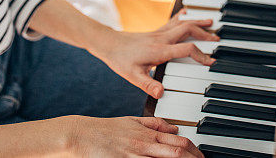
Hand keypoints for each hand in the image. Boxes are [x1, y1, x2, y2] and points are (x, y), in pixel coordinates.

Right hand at [67, 116, 202, 157]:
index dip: (195, 150)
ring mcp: (135, 155)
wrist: (81, 135)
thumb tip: (175, 126)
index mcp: (148, 133)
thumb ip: (154, 124)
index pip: (179, 141)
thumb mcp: (131, 121)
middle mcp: (145, 144)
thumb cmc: (105, 130)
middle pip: (177, 152)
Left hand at [92, 9, 217, 98]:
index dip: (201, 55)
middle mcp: (162, 39)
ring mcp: (159, 33)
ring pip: (182, 23)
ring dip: (198, 23)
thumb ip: (147, 85)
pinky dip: (183, 17)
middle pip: (188, 30)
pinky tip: (187, 12)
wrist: (108, 43)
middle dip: (204, 34)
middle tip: (217, 39)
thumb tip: (161, 93)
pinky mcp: (155, 32)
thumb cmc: (119, 59)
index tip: (211, 62)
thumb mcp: (132, 76)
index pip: (187, 49)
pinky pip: (172, 21)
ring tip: (211, 23)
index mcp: (160, 50)